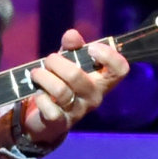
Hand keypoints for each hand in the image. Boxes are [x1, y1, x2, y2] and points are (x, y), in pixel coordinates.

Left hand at [0, 27, 130, 153]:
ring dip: (43, 77)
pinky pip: (50, 109)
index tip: (91, 48)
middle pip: (76, 76)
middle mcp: (94, 97)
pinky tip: (38, 94)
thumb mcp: (68, 62)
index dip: (109, 56)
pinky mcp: (60, 123)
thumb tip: (72, 35)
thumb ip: (72, 47)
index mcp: (102, 81)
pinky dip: (40, 97)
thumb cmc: (63, 83)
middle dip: (55, 62)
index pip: (120, 70)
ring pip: (60, 91)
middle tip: (48, 61)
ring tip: (37, 74)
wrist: (47, 119)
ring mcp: (78, 112)